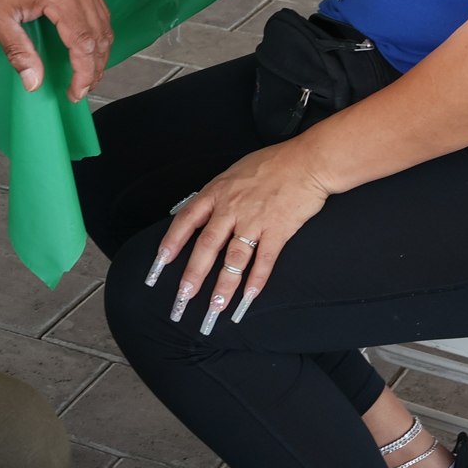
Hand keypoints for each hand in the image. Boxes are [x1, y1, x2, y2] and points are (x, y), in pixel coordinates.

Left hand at [0, 0, 113, 101]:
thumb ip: (19, 52)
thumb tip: (34, 82)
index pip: (84, 44)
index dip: (83, 74)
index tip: (76, 93)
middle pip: (100, 36)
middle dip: (95, 67)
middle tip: (82, 89)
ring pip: (104, 23)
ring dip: (99, 52)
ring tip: (86, 73)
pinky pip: (99, 9)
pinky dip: (97, 32)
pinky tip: (87, 46)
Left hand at [148, 141, 329, 334]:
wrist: (307, 161)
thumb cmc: (271, 164)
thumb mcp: (233, 173)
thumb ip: (217, 195)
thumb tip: (203, 215)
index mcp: (217, 192)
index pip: (187, 219)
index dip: (172, 241)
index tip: (160, 261)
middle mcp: (231, 207)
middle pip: (207, 245)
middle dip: (194, 273)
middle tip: (183, 296)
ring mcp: (255, 220)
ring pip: (234, 257)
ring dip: (225, 284)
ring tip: (216, 306)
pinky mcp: (279, 229)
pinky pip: (265, 259)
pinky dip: (257, 280)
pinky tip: (249, 297)